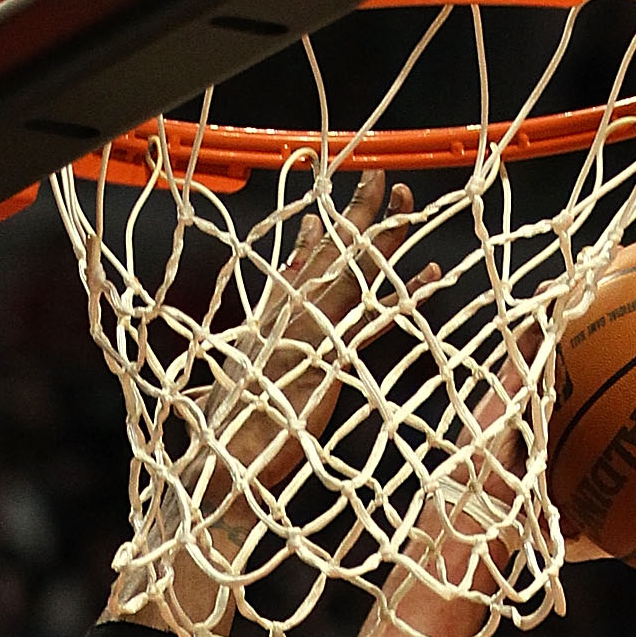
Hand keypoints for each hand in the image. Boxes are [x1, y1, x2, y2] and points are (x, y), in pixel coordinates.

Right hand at [217, 167, 439, 504]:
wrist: (225, 458)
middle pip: (329, 249)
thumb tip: (206, 390)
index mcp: (267, 319)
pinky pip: (377, 317)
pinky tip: (429, 278)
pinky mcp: (330, 354)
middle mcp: (289, 312)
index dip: (314, 233)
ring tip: (410, 201)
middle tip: (381, 178)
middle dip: (356, 210)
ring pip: (354, 267)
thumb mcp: (224, 394)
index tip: (325, 206)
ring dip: (384, 232)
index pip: (296, 265)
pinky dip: (405, 295)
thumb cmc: (224, 435)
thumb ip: (225, 381)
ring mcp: (311, 329)